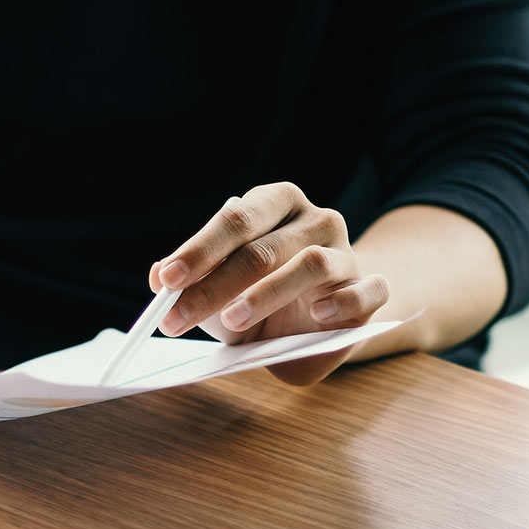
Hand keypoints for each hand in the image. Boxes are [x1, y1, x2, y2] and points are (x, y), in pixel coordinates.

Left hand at [151, 182, 390, 384]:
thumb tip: (158, 275)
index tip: (166, 280)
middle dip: (215, 284)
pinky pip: (366, 289)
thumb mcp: (221, 292)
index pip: (235, 218)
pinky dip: (342, 301)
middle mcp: (314, 219)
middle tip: (179, 316)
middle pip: (263, 246)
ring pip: (311, 263)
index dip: (198, 250)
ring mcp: (346, 251)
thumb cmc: (263, 300)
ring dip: (266, 294)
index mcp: (275, 204)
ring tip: (233, 320)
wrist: (320, 325)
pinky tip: (317, 315)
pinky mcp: (370, 288)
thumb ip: (192, 282)